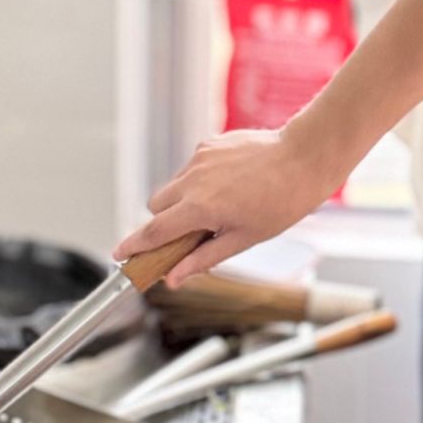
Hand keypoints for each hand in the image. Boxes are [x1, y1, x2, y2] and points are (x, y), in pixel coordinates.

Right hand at [115, 126, 333, 284]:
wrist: (304, 158)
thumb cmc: (281, 202)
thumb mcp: (243, 239)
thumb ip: (203, 258)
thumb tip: (174, 278)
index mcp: (200, 208)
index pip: (154, 231)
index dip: (134, 246)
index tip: (118, 255)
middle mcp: (193, 180)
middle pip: (156, 206)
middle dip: (163, 222)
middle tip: (189, 235)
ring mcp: (200, 158)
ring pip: (173, 186)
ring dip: (182, 201)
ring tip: (219, 208)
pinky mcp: (209, 144)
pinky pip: (191, 169)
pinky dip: (199, 182)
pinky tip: (229, 186)